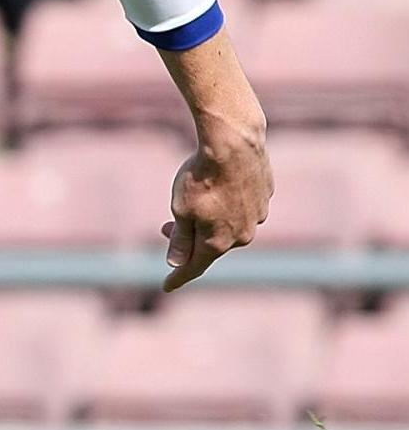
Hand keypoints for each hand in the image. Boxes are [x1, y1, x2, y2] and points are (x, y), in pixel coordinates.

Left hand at [162, 117, 270, 291]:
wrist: (233, 143)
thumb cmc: (200, 178)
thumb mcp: (181, 210)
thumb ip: (180, 239)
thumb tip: (176, 263)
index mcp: (218, 242)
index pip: (194, 267)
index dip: (178, 277)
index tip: (166, 286)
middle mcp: (242, 234)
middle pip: (211, 245)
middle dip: (187, 241)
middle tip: (164, 228)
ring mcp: (258, 215)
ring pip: (228, 226)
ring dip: (208, 222)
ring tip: (192, 204)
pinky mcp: (265, 195)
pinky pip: (242, 208)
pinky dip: (227, 205)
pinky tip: (218, 188)